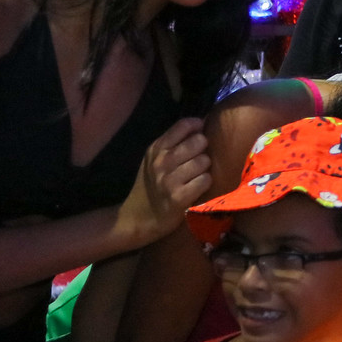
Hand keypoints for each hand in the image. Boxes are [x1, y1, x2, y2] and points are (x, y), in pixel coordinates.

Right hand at [115, 118, 210, 248]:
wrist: (137, 218)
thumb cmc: (151, 186)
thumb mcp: (153, 160)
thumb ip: (173, 142)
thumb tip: (200, 122)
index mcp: (156, 149)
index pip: (184, 125)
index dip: (197, 126)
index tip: (199, 133)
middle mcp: (162, 162)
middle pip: (199, 141)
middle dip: (203, 150)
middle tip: (198, 160)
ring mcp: (169, 180)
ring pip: (204, 161)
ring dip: (205, 168)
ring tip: (197, 175)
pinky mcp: (179, 198)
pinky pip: (205, 180)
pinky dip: (205, 183)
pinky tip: (197, 187)